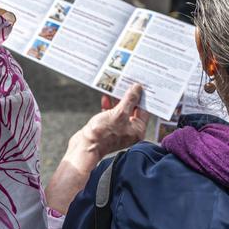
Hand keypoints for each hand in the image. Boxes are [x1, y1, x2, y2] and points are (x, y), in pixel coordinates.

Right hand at [45, 84, 148, 212]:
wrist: (84, 147)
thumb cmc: (102, 133)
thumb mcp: (119, 113)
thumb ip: (129, 100)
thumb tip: (138, 88)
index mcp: (137, 130)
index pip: (144, 110)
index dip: (142, 96)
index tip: (141, 84)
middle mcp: (130, 130)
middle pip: (133, 109)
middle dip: (129, 96)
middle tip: (128, 82)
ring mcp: (118, 129)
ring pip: (121, 110)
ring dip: (118, 99)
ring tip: (116, 86)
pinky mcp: (107, 127)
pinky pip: (111, 113)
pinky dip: (109, 105)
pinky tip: (105, 96)